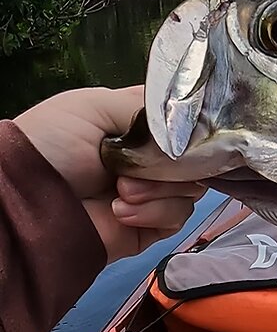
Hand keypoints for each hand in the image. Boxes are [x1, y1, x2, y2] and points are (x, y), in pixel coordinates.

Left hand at [13, 85, 206, 261]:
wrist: (25, 203)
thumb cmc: (51, 144)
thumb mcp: (94, 106)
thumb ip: (150, 108)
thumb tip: (193, 130)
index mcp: (137, 125)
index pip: (184, 119)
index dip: (191, 124)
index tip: (187, 129)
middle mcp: (148, 157)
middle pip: (196, 154)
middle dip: (174, 161)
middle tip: (141, 167)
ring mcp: (152, 192)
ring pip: (192, 186)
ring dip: (160, 188)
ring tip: (121, 192)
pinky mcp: (150, 225)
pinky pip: (179, 216)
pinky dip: (155, 212)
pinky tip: (122, 210)